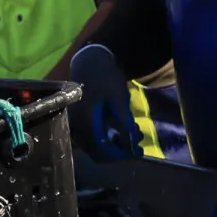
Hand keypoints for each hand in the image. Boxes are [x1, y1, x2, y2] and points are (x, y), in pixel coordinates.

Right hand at [66, 44, 136, 160]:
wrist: (91, 62)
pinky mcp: (81, 121)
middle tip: (138, 146)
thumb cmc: (105, 77)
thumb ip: (124, 123)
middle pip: (98, 152)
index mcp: (85, 122)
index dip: (120, 155)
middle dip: (120, 150)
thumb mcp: (119, 99)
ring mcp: (77, 125)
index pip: (101, 150)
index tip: (136, 152)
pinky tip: (124, 127)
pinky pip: (94, 136)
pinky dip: (110, 136)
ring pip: (97, 145)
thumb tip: (131, 145)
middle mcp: (78, 127)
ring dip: (116, 143)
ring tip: (135, 133)